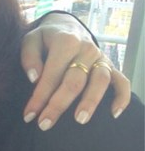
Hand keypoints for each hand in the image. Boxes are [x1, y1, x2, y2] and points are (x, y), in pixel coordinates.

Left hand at [20, 14, 130, 129]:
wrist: (68, 26)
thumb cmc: (46, 38)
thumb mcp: (31, 39)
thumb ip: (29, 56)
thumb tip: (34, 78)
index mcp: (66, 42)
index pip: (52, 74)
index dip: (39, 96)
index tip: (28, 115)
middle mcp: (86, 50)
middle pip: (74, 81)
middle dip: (58, 105)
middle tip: (45, 125)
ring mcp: (101, 58)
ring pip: (100, 81)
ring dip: (90, 101)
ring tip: (80, 120)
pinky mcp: (111, 66)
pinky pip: (121, 81)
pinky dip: (121, 97)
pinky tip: (113, 113)